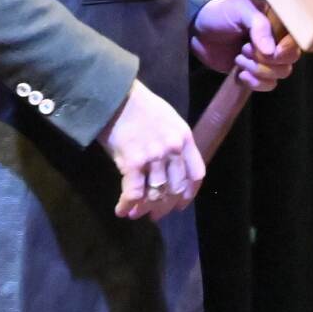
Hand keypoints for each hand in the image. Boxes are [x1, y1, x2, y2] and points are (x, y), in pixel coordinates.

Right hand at [98, 80, 202, 220]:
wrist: (115, 96)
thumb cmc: (140, 106)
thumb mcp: (169, 120)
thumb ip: (174, 143)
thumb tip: (169, 168)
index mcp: (185, 139)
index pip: (196, 174)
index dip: (189, 193)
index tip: (181, 202)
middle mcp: (173, 150)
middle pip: (176, 188)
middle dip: (166, 206)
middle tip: (157, 215)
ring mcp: (154, 157)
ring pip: (156, 194)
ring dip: (145, 208)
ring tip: (137, 214)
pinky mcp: (133, 162)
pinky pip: (134, 192)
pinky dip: (128, 205)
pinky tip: (122, 210)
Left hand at [193, 0, 302, 91]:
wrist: (196, 30)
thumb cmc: (220, 13)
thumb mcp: (240, 10)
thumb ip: (259, 27)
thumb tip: (272, 52)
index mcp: (278, 24)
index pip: (296, 41)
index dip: (287, 50)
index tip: (271, 51)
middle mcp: (276, 42)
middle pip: (289, 61)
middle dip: (266, 61)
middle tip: (245, 48)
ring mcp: (266, 60)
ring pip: (279, 75)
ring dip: (258, 70)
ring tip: (238, 57)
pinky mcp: (253, 73)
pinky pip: (266, 86)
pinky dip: (254, 83)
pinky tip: (239, 73)